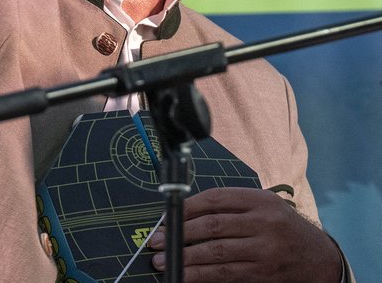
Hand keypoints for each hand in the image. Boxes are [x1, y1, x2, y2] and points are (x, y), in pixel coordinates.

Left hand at [147, 187, 341, 281]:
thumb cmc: (281, 228)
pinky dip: (201, 275)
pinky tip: (184, 275)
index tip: (166, 216)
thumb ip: (230, 207)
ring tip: (163, 261)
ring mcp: (265, 249)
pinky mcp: (264, 273)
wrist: (318, 257)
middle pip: (212, 226)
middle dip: (179, 233)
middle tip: (155, 241)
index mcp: (260, 200)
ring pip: (216, 253)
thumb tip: (182, 214)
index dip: (185, 207)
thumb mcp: (262, 207)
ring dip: (184, 258)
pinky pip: (226, 274)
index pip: (215, 198)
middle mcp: (264, 223)